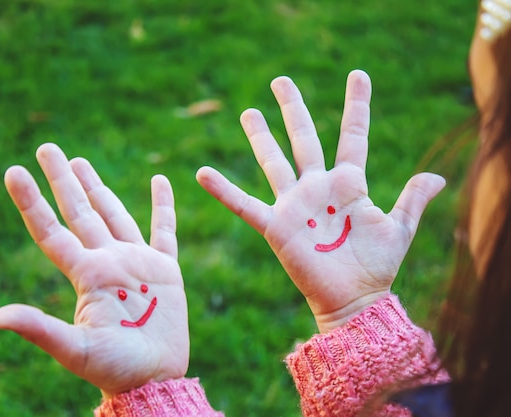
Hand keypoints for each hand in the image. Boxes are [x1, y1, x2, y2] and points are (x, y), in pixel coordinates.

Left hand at [0, 143, 188, 396]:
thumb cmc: (116, 369)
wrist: (156, 378)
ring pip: (114, 214)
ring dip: (98, 187)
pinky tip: (160, 180)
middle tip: (48, 148)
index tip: (13, 171)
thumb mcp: (76, 350)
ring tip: (80, 162)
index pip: (52, 231)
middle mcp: (107, 262)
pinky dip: (164, 205)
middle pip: (80, 212)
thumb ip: (40, 329)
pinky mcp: (165, 269)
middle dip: (64, 179)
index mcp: (86, 275)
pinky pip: (164, 230)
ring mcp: (136, 262)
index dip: (32, 202)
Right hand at [196, 70, 444, 332]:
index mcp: (349, 184)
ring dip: (260, 137)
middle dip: (292, 109)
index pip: (353, 135)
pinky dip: (224, 191)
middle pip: (303, 138)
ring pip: (273, 162)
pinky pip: (245, 205)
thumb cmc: (378, 267)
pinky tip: (202, 173)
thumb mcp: (400, 229)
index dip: (356, 105)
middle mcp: (318, 188)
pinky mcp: (276, 227)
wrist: (354, 299)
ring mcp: (294, 205)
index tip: (358, 75)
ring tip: (249, 112)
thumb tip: (437, 176)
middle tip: (281, 81)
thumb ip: (413, 200)